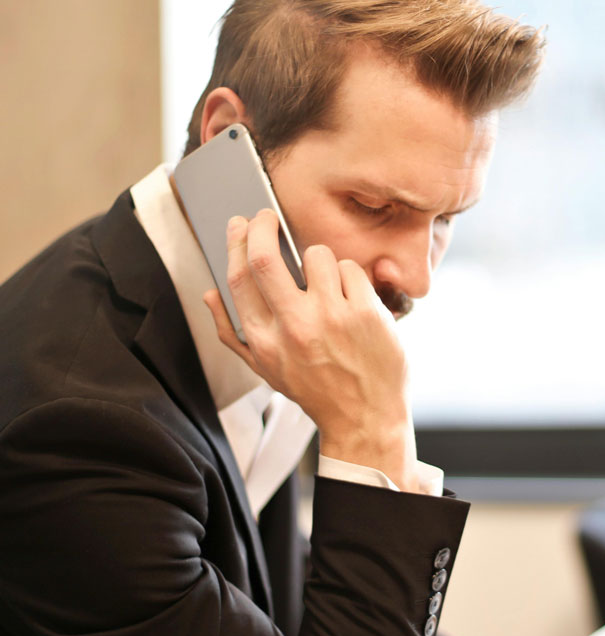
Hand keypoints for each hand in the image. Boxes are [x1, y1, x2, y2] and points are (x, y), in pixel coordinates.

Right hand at [204, 210, 418, 489]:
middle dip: (263, 226)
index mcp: (264, 341)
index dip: (236, 242)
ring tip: (326, 283)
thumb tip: (209, 294)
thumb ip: (232, 332)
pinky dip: (350, 277)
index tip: (241, 224)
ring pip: (317, 255)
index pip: (239, 278)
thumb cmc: (315, 391)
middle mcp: (293, 327)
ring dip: (320, 260)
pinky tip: (351, 299)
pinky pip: (350, 268)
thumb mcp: (265, 369)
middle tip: (268, 216)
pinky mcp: (364, 312)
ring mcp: (331, 318)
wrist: (364, 418)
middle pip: (265, 257)